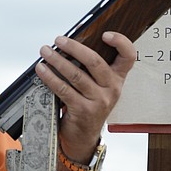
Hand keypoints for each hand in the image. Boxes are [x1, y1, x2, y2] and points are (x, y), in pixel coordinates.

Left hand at [35, 32, 135, 162]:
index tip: (105, 34)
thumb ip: (88, 66)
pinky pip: (64, 90)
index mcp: (117, 78)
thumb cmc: (87, 103)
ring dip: (57, 60)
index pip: (129, 57)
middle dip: (74, 47)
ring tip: (45, 52)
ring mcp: (99, 101)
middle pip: (95, 62)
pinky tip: (41, 70)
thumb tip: (68, 41)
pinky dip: (50, 77)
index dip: (121, 42)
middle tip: (58, 40)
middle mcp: (112, 89)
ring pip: (76, 75)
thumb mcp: (95, 85)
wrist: (83, 136)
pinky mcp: (83, 111)